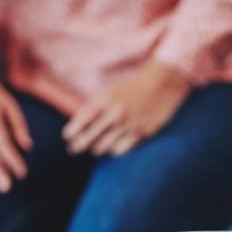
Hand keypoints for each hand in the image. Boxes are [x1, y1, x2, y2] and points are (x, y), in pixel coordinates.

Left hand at [62, 60, 191, 156]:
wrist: (164, 81)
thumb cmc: (135, 84)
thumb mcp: (111, 89)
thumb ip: (96, 106)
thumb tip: (81, 124)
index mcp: (105, 99)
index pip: (80, 121)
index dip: (71, 132)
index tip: (68, 136)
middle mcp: (115, 113)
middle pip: (89, 138)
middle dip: (78, 145)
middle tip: (73, 148)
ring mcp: (129, 125)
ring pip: (103, 147)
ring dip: (97, 148)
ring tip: (95, 147)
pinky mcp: (142, 133)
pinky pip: (121, 150)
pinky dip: (114, 150)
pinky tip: (114, 146)